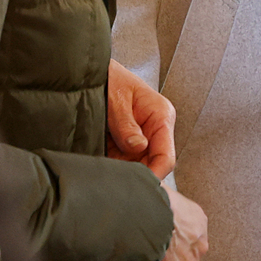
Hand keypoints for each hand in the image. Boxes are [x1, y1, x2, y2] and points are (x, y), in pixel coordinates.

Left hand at [107, 60, 176, 177]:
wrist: (94, 72)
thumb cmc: (109, 78)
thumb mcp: (116, 100)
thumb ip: (126, 125)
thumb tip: (139, 148)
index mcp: (161, 116)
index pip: (166, 156)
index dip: (154, 175)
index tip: (136, 188)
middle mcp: (156, 129)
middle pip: (153, 165)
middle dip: (135, 176)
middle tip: (113, 185)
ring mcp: (142, 137)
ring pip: (138, 166)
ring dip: (122, 172)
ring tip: (104, 176)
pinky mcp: (128, 142)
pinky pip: (125, 162)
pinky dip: (114, 167)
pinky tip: (101, 169)